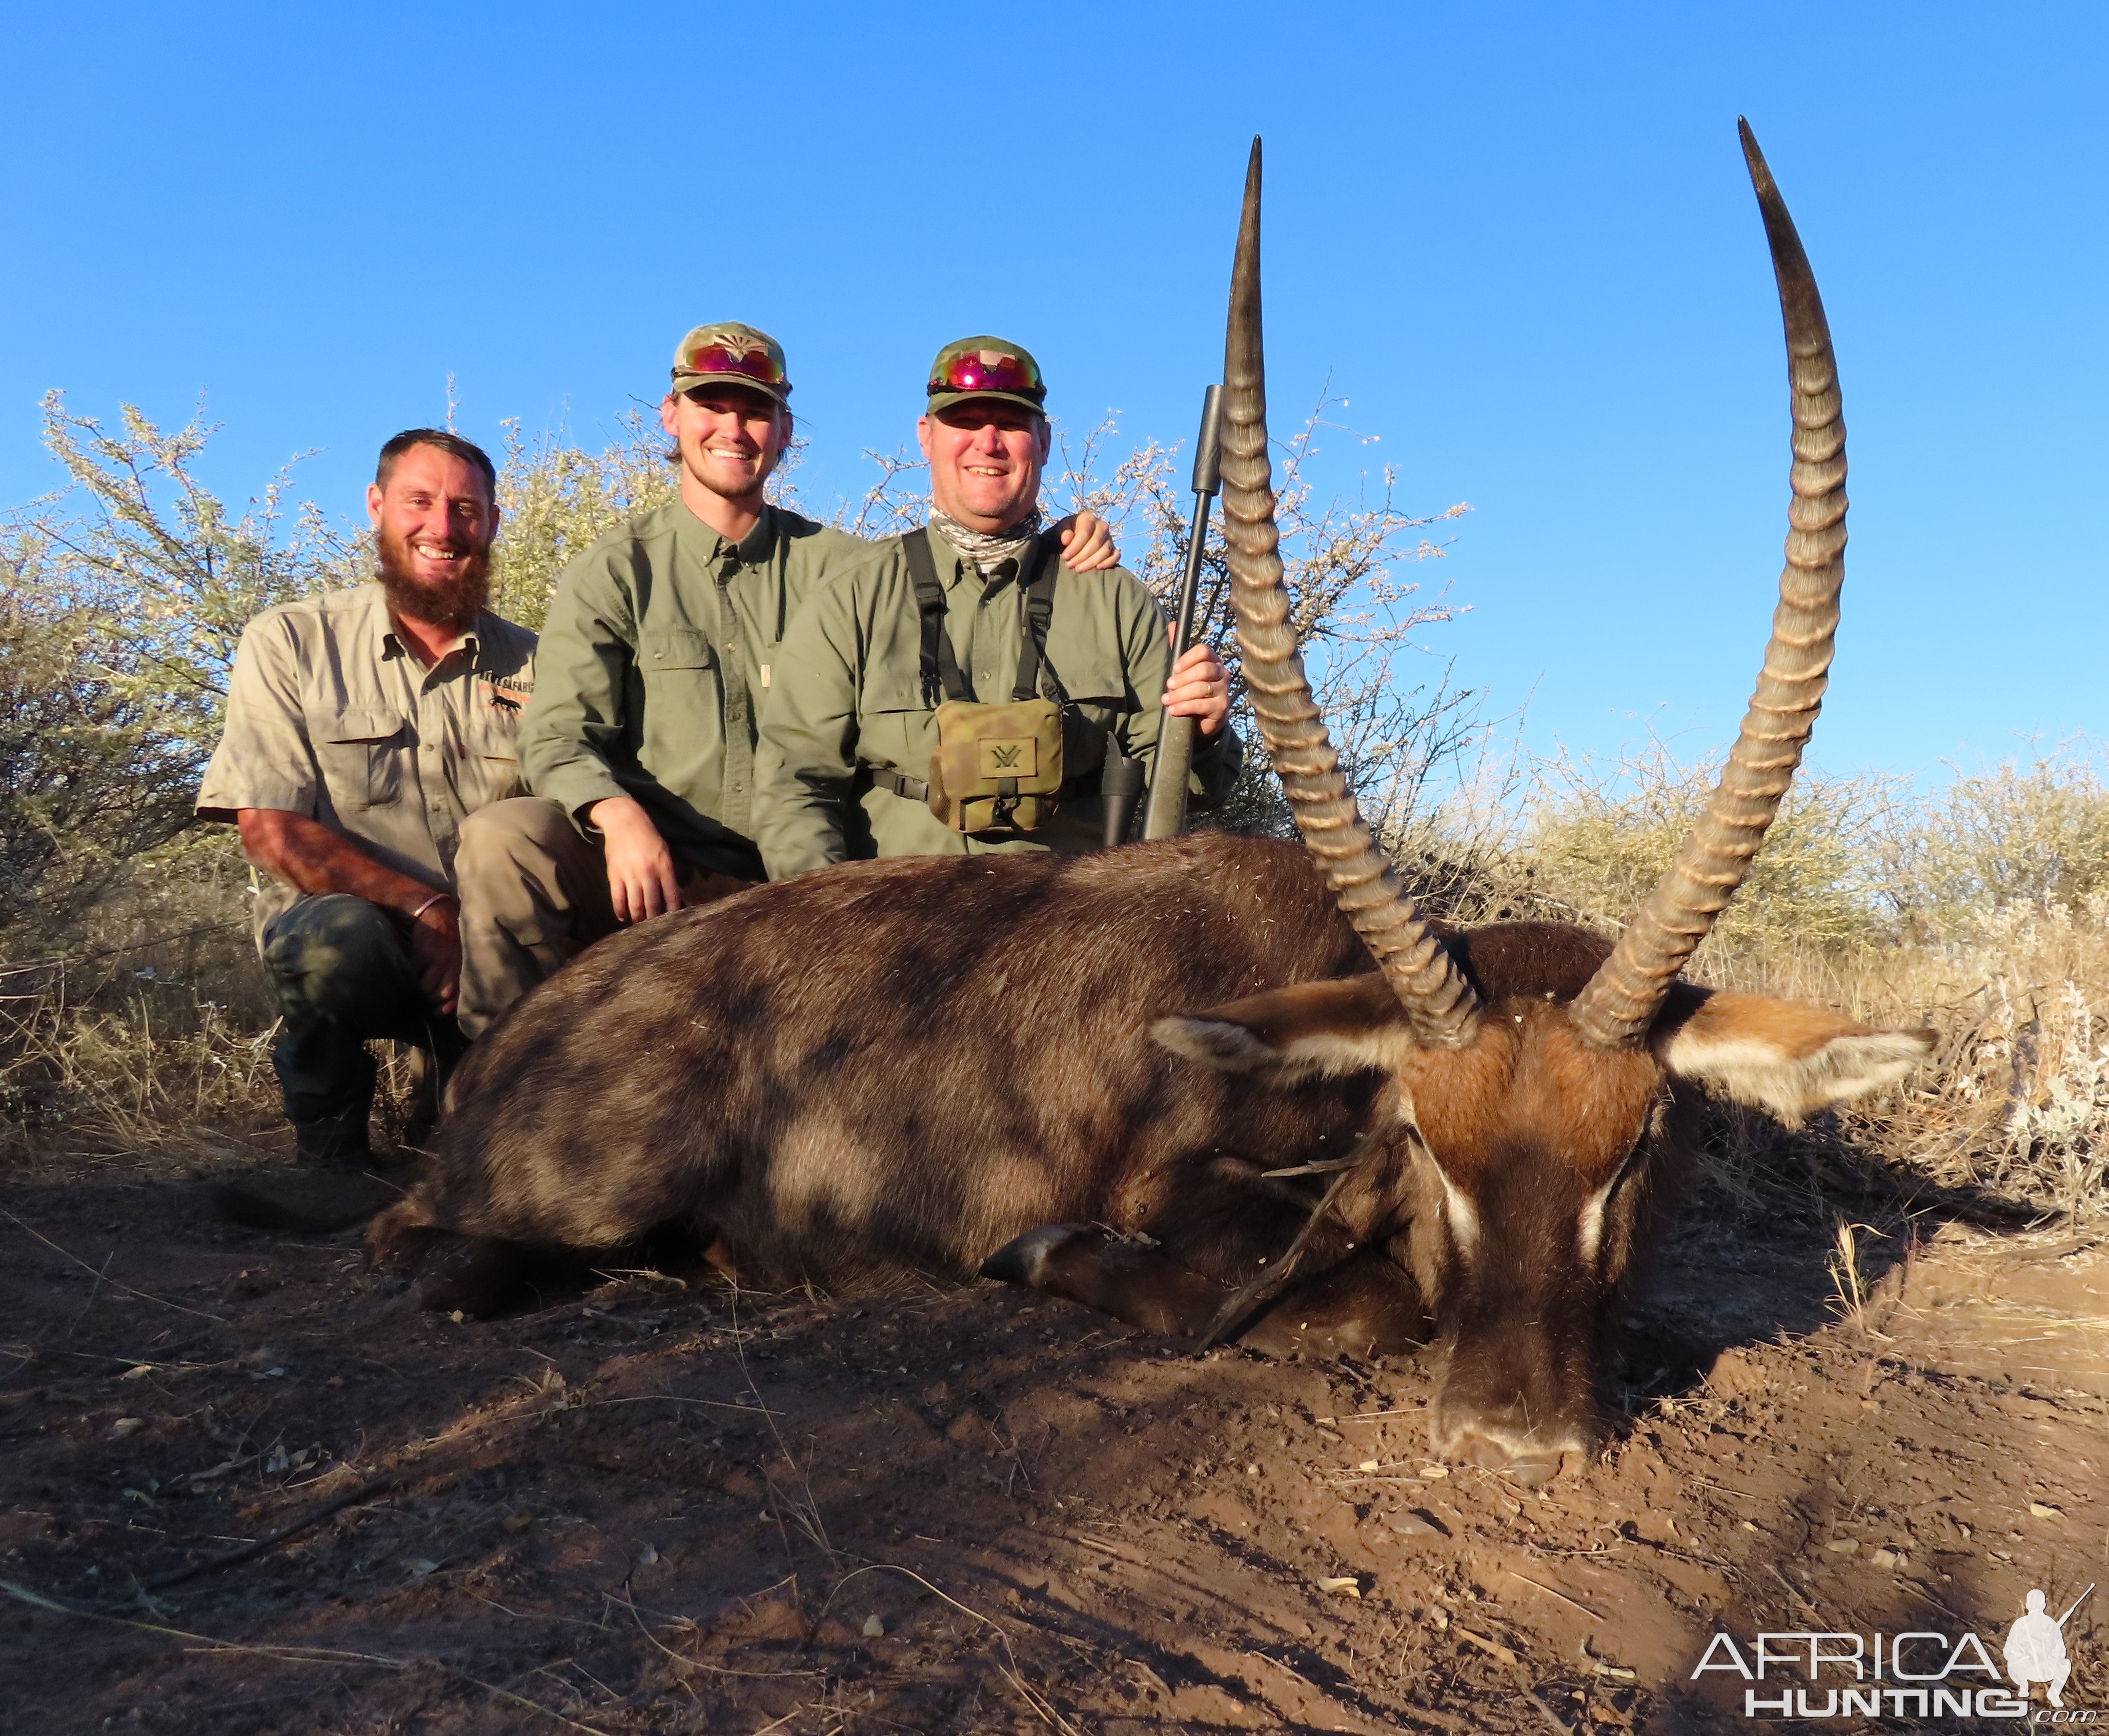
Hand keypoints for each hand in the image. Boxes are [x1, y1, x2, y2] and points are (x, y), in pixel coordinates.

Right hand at [407, 897, 461, 1015]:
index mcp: (461, 965)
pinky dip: (410, 975)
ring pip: (425, 986)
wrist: (436, 914)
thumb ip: (452, 976)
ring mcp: (437, 959)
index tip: (437, 1012)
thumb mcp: (455, 956)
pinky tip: (410, 970)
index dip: (448, 1006)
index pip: (457, 992)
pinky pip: (414, 972)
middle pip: (440, 993)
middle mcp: (452, 964)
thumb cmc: (447, 938)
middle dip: (431, 999)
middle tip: (424, 998)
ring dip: (419, 988)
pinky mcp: (422, 953)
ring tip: (417, 983)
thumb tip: (445, 1005)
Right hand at [590, 796, 680, 922]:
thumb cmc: (649, 838)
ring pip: (635, 905)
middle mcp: (648, 873)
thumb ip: (670, 875)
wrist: (625, 821)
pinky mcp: (615, 875)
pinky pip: (617, 899)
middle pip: (653, 905)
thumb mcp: (665, 853)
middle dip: (654, 920)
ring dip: (638, 919)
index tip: (673, 923)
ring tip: (639, 925)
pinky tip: (622, 917)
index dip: (672, 913)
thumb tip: (677, 896)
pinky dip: (620, 911)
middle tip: (655, 929)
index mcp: (664, 867)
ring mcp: (630, 875)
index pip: (671, 896)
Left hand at [1055, 509, 1119, 571]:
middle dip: (1081, 556)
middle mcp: (1102, 526)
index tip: (1065, 557)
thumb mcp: (1060, 530)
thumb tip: (1066, 540)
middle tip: (1069, 565)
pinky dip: (1109, 562)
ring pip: (1104, 551)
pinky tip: (1098, 568)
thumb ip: (1063, 533)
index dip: (1075, 547)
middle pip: (1095, 543)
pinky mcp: (1113, 548)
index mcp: (1088, 518)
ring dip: (1091, 562)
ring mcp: (1109, 538)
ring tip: (1078, 569)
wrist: (1073, 539)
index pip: (1084, 533)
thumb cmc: (1066, 534)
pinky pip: (1116, 556)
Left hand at [1163, 636, 1230, 737]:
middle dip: (1183, 678)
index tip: (1175, 668)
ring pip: (1201, 688)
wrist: (1203, 720)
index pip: (1204, 651)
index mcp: (1212, 660)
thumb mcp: (1184, 670)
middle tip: (1168, 685)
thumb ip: (1178, 649)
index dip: (1188, 658)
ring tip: (1166, 700)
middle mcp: (1221, 673)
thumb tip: (1172, 624)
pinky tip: (1173, 709)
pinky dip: (1185, 707)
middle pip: (1203, 669)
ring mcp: (1224, 690)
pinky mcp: (1222, 707)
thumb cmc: (1192, 691)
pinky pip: (1202, 705)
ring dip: (1180, 694)